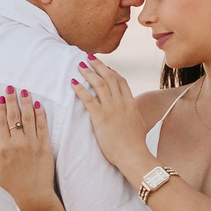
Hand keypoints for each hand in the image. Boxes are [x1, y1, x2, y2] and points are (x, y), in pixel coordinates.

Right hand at [0, 86, 56, 206]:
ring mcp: (33, 143)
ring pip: (28, 118)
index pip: (1, 123)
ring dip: (26, 103)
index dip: (1, 109)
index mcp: (4, 148)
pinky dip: (40, 114)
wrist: (35, 194)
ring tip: (24, 91)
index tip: (0, 97)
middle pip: (14, 116)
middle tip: (10, 87)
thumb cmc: (14, 185)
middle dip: (12, 100)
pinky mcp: (46, 145)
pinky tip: (37, 105)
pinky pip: (42, 126)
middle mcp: (18, 142)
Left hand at [69, 55, 150, 176]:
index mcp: (131, 103)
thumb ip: (132, 115)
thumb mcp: (138, 124)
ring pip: (98, 84)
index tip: (105, 66)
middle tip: (89, 57)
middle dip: (98, 65)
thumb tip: (131, 112)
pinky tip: (73, 83)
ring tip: (80, 65)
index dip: (112, 72)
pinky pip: (88, 99)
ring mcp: (111, 108)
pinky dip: (80, 89)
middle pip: (109, 77)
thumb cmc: (135, 144)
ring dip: (88, 73)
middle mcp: (121, 102)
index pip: (121, 81)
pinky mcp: (100, 117)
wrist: (133, 154)